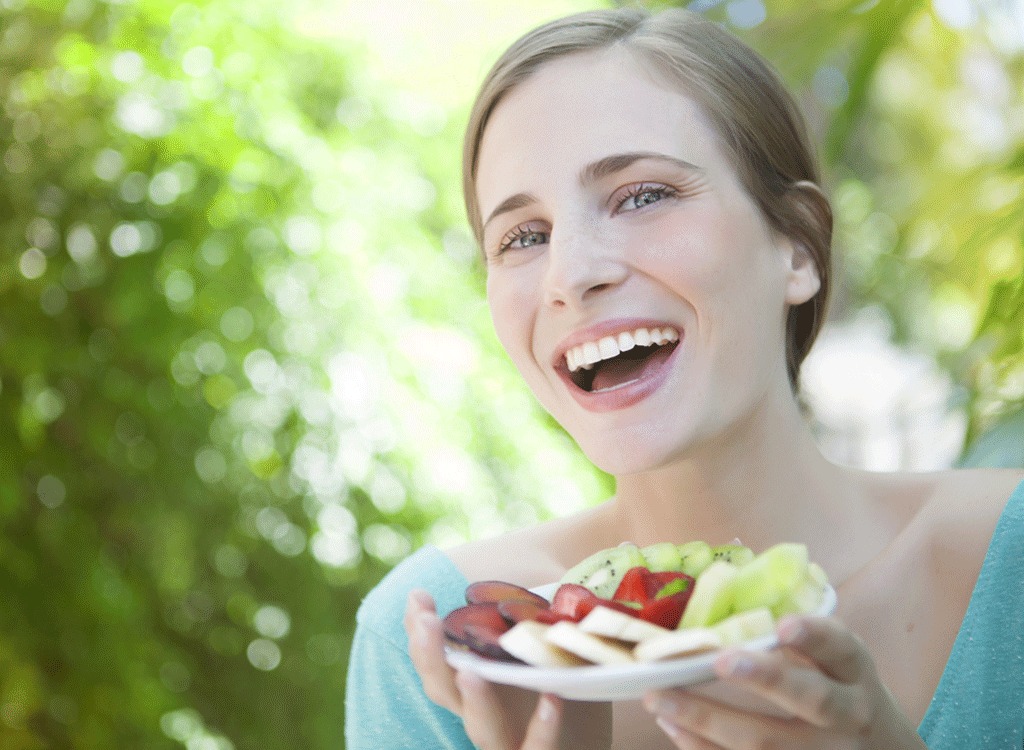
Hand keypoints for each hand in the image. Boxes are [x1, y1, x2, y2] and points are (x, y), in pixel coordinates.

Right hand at [403, 589, 611, 748]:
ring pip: (481, 727)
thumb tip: (537, 580)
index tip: (418, 596)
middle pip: (444, 691)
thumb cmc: (563, 696)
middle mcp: (484, 713)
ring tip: (471, 673)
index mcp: (478, 684)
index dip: (420, 633)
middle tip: (427, 620)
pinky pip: (536, 749)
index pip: (436, 661)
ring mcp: (509, 740)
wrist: (588, 745)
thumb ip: (530, 622)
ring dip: (475, 701)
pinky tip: (552, 700)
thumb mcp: (543, 651)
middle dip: (430, 656)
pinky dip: (543, 729)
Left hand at [644, 615, 927, 748]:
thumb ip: (800, 639)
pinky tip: (672, 727)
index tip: (784, 624)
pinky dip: (703, 748)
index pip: (842, 649)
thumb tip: (722, 598)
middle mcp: (848, 715)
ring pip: (767, 743)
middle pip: (812, 699)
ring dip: (708, 720)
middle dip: (766, 678)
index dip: (815, 636)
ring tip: (660, 697)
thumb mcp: (839, 665)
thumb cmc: (842, 694)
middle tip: (720, 659)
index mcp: (855, 674)